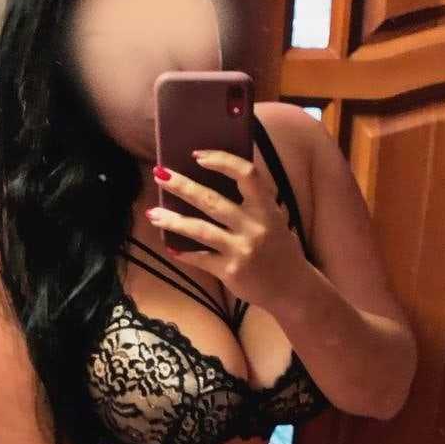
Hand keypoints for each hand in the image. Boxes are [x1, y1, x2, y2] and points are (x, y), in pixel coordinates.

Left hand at [147, 150, 307, 314]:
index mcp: (267, 208)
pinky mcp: (231, 272)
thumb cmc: (278, 248)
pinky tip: (170, 246)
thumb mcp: (273, 218)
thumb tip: (211, 179)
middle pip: (212, 201)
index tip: (198, 156)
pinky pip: (201, 259)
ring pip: (200, 230)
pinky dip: (184, 253)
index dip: (222, 161)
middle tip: (160, 174)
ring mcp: (241, 250)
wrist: (291, 287)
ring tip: (153, 214)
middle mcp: (255, 227)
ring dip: (173, 220)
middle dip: (183, 186)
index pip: (246, 174)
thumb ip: (252, 201)